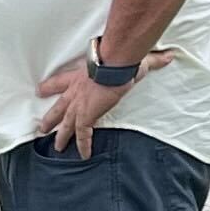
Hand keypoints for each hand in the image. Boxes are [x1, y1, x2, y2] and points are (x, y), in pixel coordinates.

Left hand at [31, 46, 167, 158]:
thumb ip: (151, 59)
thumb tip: (168, 55)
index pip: (61, 81)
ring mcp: (80, 105)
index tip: (40, 90)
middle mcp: (76, 91)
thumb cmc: (120, 58)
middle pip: (59, 106)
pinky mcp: (87, 115)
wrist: (114, 64)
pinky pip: (83, 135)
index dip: (50, 86)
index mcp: (80, 75)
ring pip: (67, 124)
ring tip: (56, 146)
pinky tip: (83, 155)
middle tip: (41, 126)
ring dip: (61, 135)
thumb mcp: (132, 58)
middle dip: (51, 117)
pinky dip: (83, 145)